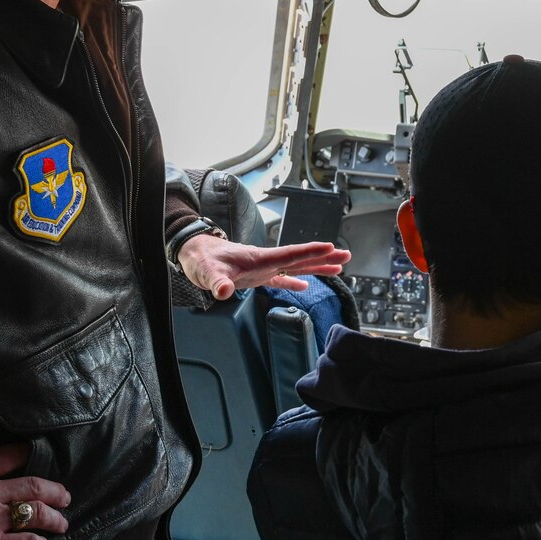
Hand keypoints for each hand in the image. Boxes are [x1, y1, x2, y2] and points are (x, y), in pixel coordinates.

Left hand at [179, 236, 351, 298]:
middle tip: (347, 255)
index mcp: (260, 258)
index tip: (332, 248)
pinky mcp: (256, 275)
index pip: (290, 254)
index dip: (311, 251)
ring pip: (296, 266)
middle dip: (324, 256)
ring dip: (316, 267)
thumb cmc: (201, 259)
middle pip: (301, 258)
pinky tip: (306, 287)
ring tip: (339, 268)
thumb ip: (216, 282)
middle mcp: (266, 261)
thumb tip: (222, 291)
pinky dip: (295, 282)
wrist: (194, 252)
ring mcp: (263, 268)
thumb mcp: (206, 272)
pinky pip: (282, 278)